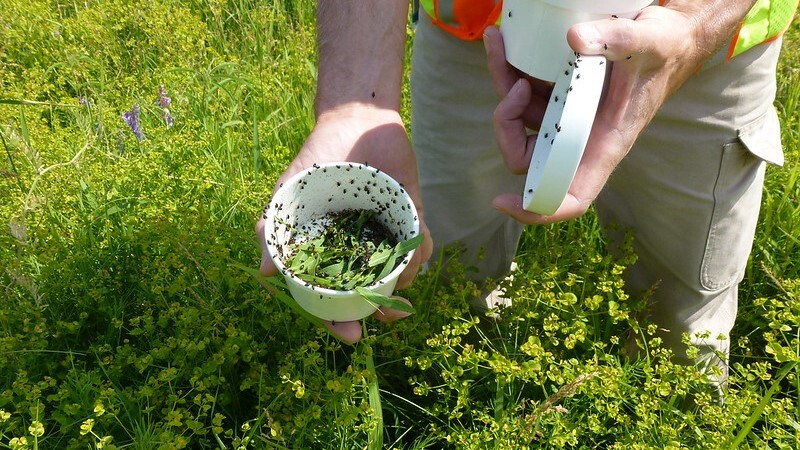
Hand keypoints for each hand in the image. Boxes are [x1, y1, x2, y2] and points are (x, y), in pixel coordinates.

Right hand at [255, 106, 432, 343]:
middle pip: (372, 294)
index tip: (351, 335)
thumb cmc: (316, 161)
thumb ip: (271, 232)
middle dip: (381, 311)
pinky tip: (414, 250)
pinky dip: (420, 252)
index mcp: (331, 254)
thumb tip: (265, 273)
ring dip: (403, 281)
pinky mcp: (413, 217)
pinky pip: (421, 244)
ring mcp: (388, 236)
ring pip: (400, 275)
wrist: (352, 121)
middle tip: (388, 314)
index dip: (339, 321)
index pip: (333, 299)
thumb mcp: (287, 196)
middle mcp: (361, 251)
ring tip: (400, 273)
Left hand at [484, 3, 733, 223]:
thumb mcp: (648, 42)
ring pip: (520, 121)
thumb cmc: (666, 51)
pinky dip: (509, 71)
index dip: (536, 209)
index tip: (503, 201)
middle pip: (528, 157)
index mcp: (602, 145)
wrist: (670, 38)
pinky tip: (502, 43)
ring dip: (504, 87)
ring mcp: (566, 116)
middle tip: (516, 84)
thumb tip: (575, 38)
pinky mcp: (559, 94)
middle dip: (507, 126)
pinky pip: (523, 94)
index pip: (568, 197)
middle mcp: (579, 137)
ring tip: (498, 45)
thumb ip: (617, 39)